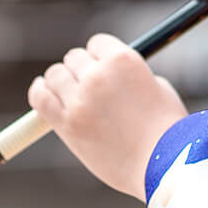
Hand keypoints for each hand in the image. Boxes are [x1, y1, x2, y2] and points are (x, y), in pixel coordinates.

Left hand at [28, 33, 186, 200]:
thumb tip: (112, 75)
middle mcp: (98, 75)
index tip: (101, 66)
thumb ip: (131, 76)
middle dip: (81, 68)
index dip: (100, 55)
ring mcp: (80, 100)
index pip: (97, 43)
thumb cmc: (167, 129)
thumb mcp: (157, 88)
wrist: (163, 164)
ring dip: (60, 80)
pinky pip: (40, 98)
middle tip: (88, 84)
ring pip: (55, 74)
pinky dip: (40, 92)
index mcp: (123, 60)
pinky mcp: (67, 124)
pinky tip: (43, 91)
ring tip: (67, 92)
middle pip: (74, 58)